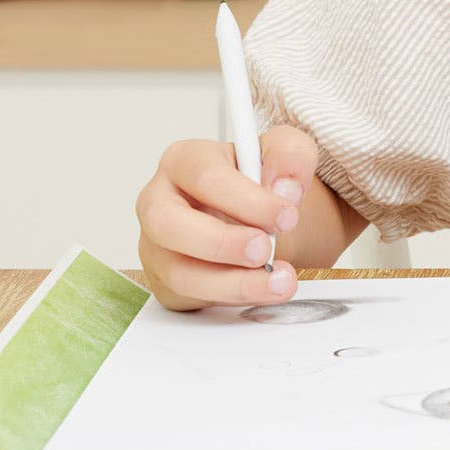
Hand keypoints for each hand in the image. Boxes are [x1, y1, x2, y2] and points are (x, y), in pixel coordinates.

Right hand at [136, 124, 319, 310]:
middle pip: (169, 225)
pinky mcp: (168, 282)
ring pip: (180, 272)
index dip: (247, 200)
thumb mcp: (287, 151)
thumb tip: (285, 189)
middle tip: (265, 251)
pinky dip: (231, 298)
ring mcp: (158, 246)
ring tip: (278, 281)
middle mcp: (160, 202)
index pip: (205, 177)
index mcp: (184, 161)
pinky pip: (191, 297)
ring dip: (234, 283)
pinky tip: (262, 289)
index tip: (286, 216)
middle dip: (221, 242)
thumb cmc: (262, 180)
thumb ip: (290, 157)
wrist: (264, 216)